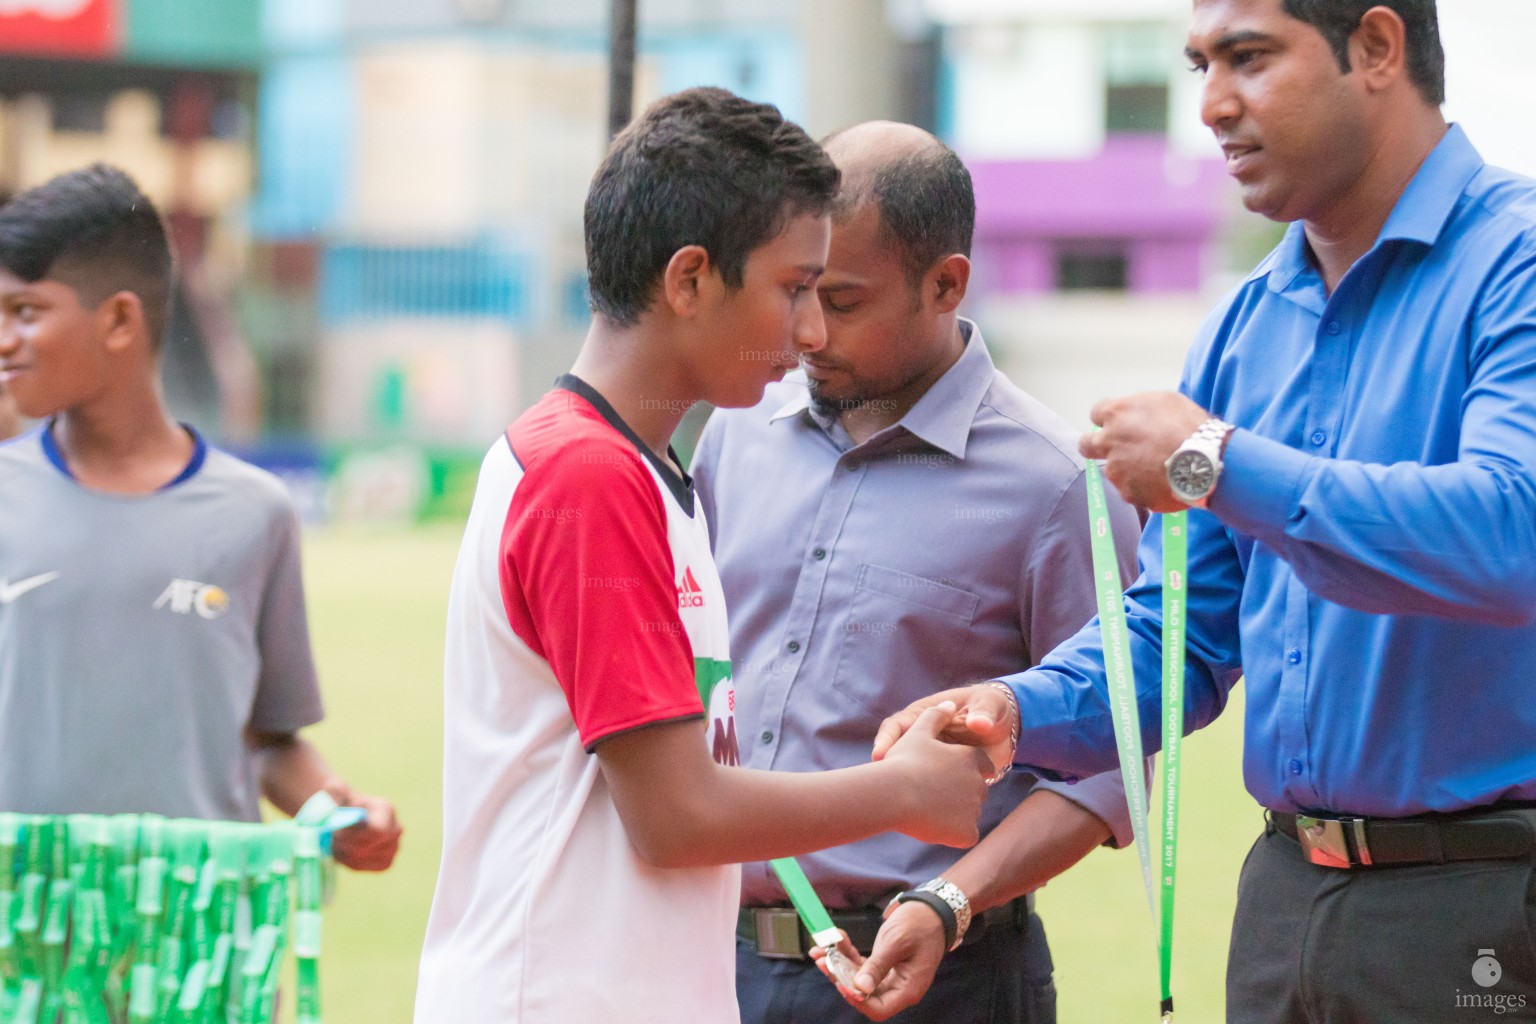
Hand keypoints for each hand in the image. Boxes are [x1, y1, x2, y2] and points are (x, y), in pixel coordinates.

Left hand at [321, 780, 401, 871]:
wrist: (346, 815)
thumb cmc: (341, 801)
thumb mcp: (335, 791)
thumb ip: (334, 794)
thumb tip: (333, 804)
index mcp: (386, 809)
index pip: (377, 830)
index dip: (353, 834)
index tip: (334, 831)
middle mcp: (395, 829)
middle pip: (368, 846)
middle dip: (345, 844)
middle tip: (330, 838)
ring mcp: (393, 847)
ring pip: (363, 858)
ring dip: (343, 852)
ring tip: (334, 843)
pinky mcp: (385, 862)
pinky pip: (364, 867)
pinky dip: (348, 862)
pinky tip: (343, 852)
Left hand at [813, 901, 947, 1019]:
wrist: (932, 909)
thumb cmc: (920, 925)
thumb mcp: (896, 944)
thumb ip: (877, 967)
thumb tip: (859, 989)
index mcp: (907, 989)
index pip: (878, 1008)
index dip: (857, 999)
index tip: (840, 981)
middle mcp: (898, 987)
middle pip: (864, 994)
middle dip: (840, 977)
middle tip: (823, 959)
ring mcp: (890, 977)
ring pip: (858, 978)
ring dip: (839, 964)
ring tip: (820, 950)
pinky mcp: (883, 965)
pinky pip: (861, 965)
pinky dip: (847, 954)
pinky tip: (836, 941)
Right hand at [878, 703, 990, 847]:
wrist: (892, 793)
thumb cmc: (904, 759)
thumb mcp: (919, 729)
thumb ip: (937, 715)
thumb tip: (949, 704)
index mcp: (971, 758)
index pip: (981, 765)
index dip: (962, 769)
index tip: (944, 773)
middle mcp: (978, 783)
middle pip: (976, 791)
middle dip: (959, 793)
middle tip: (932, 794)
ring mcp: (974, 810)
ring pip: (970, 814)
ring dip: (955, 813)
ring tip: (928, 810)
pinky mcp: (967, 833)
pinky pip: (966, 834)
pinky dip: (954, 833)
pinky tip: (934, 826)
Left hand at [1078, 391, 1210, 512]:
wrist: (1204, 461)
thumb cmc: (1189, 425)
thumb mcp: (1164, 401)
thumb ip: (1140, 409)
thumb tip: (1135, 416)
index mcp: (1116, 414)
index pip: (1096, 413)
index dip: (1108, 420)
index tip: (1119, 424)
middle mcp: (1108, 442)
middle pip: (1086, 445)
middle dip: (1096, 446)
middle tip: (1117, 449)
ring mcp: (1115, 470)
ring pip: (1113, 470)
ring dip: (1128, 469)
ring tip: (1156, 469)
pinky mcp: (1127, 493)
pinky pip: (1131, 490)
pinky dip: (1142, 487)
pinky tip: (1162, 483)